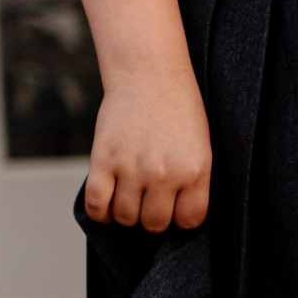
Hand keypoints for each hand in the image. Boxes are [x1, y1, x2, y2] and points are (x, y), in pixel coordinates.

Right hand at [82, 67, 211, 230]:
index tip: (174, 207)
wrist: (148, 74)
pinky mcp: (103, 160)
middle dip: (151, 216)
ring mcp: (131, 168)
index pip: (189, 221)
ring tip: (128, 195)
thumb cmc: (178, 109)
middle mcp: (164, 174)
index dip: (180, 218)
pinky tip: (107, 204)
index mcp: (195, 171)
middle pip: (154, 223)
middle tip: (149, 199)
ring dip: (126, 212)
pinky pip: (96, 204)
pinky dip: (100, 212)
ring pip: (125, 217)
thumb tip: (172, 216)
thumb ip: (190, 182)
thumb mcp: (200, 147)